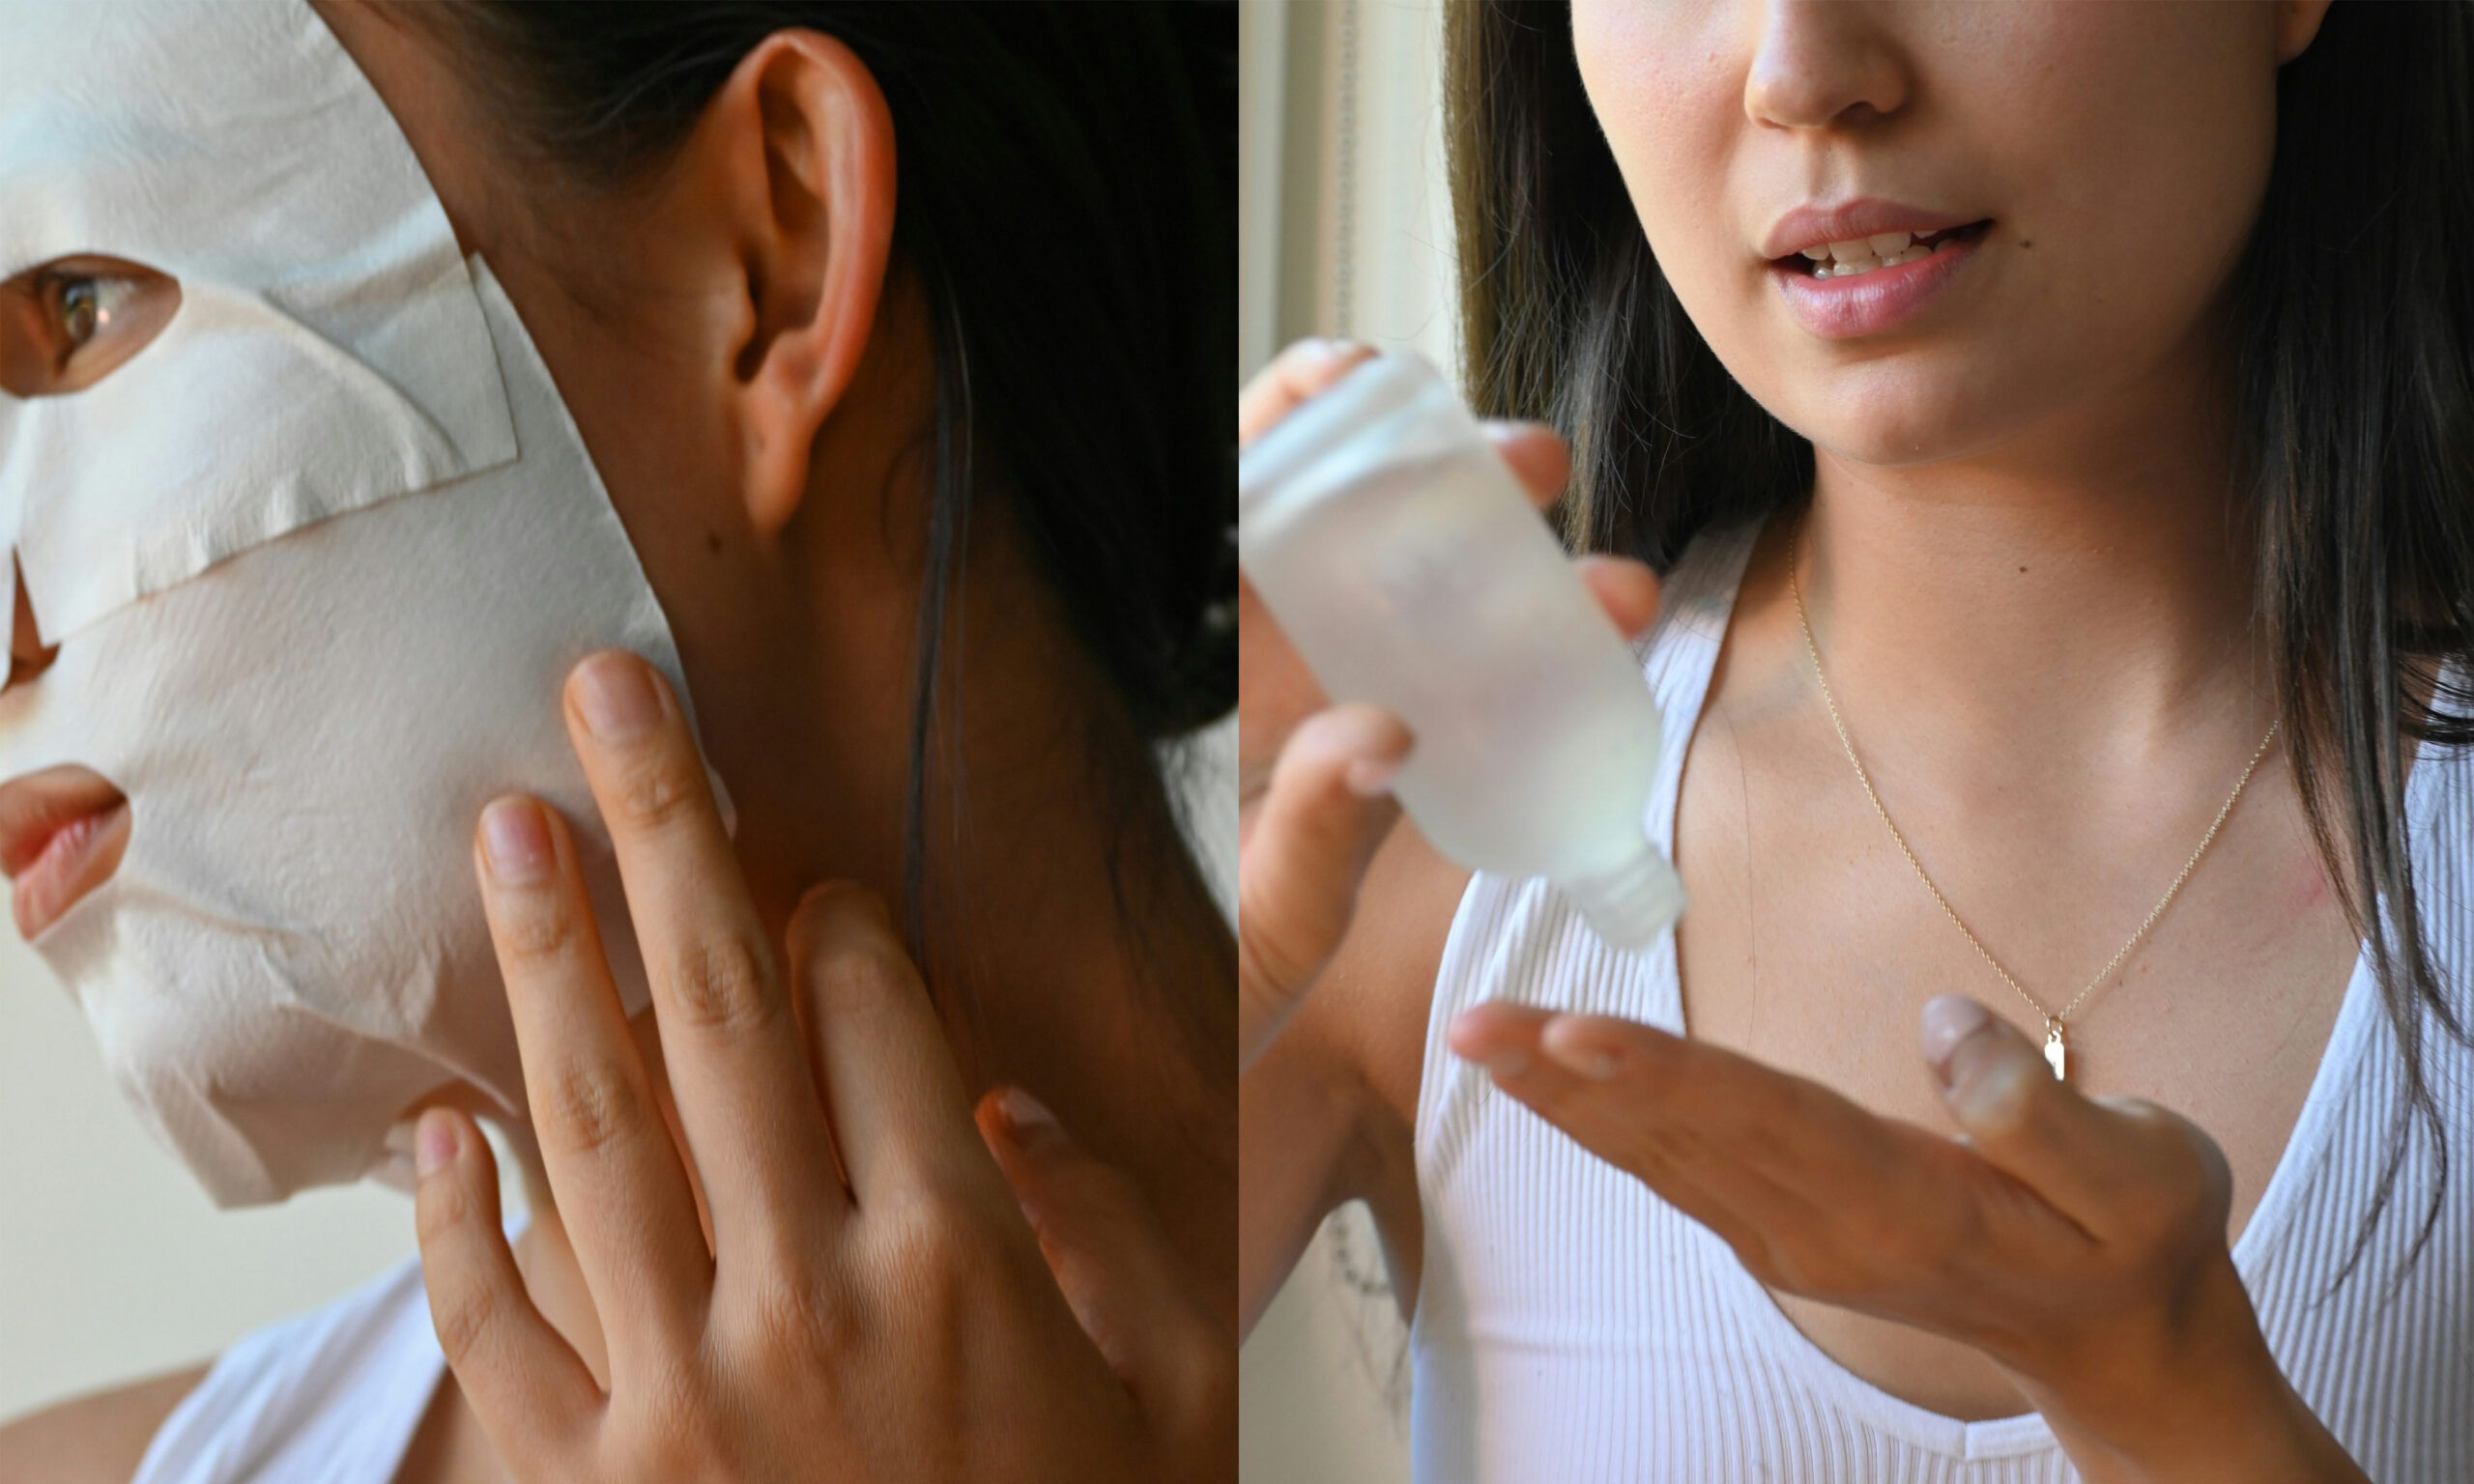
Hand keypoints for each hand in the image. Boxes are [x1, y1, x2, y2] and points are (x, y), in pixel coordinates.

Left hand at [410, 649, 1230, 1481]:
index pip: (873, 1015)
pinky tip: (430, 1124)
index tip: (816, 871)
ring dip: (547, 958)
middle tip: (607, 691)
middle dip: (664, 825)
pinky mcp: (588, 1480)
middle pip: (720, 1005)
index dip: (841, 917)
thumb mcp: (1176, 1388)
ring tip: (508, 824)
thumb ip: (1113, 1227)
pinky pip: (492, 1327)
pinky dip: (446, 1222)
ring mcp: (679, 1389)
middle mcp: (809, 1294)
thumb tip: (1016, 1108)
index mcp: (963, 1258)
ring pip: (592, 1125)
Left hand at [1236, 336, 1661, 1068]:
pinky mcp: (1412, 763)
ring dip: (1523, 568)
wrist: (1237, 1085)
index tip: (1349, 376)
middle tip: (1533, 464)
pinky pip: (1475, 678)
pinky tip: (1595, 642)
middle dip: (1447, 479)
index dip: (1283, 429)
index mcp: (1224, 700)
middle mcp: (1287, 690)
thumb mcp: (1257, 932)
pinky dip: (1534, 643)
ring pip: (1440, 604)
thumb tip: (1378, 731)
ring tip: (1612, 581)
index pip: (1239, 523)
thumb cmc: (1220, 1005)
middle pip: (1363, 538)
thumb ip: (1303, 840)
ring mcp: (1357, 717)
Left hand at [1448, 994, 2371, 1482]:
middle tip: (1473, 1027)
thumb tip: (1947, 1023)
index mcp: (1904, 1201)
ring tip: (1477, 1041)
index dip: (1665, 1074)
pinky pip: (1674, 1171)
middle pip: (1682, 1136)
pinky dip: (1602, 1124)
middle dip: (1569, 1079)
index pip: (1764, 1120)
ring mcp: (1793, 1240)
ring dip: (1562, 1099)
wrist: (2122, 1342)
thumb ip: (2045, 1114)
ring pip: (1660, 1157)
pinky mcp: (1782, 1235)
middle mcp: (1824, 1227)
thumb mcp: (2146, 1176)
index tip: (1572, 1030)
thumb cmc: (2136, 1240)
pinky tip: (1545, 1080)